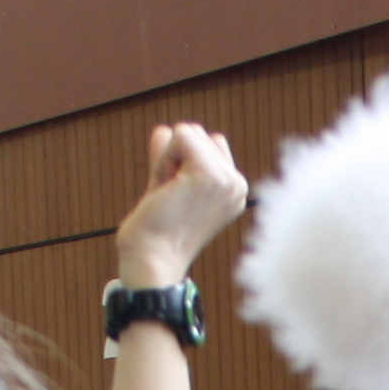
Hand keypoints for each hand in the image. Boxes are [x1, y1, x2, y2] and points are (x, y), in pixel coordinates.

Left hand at [113, 122, 247, 294]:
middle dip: (174, 157)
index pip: (208, 143)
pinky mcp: (208, 175)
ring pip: (189, 132)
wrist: (152, 260)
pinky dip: (163, 159)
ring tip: (168, 195)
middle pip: (199, 133)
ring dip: (167, 159)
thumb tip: (164, 129)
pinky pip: (180, 136)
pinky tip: (165, 190)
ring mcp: (226, 180)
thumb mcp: (168, 184)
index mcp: (234, 190)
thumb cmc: (156, 230)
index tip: (177, 196)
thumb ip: (170, 157)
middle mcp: (237, 185)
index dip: (180, 162)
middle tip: (170, 197)